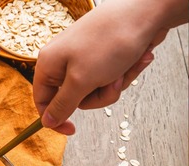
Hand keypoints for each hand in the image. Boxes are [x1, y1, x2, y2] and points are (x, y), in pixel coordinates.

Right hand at [34, 0, 186, 134]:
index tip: (73, 130)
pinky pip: (110, 79)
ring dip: (115, 85)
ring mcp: (85, 58)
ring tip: (124, 68)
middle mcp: (64, 60)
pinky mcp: (104, 56)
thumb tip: (46, 122)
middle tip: (111, 82)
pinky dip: (124, 74)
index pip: (43, 101)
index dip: (56, 118)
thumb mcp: (81, 80)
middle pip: (75, 99)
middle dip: (98, 96)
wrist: (145, 13)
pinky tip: (135, 59)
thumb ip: (62, 104)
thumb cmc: (110, 41)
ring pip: (96, 91)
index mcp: (50, 64)